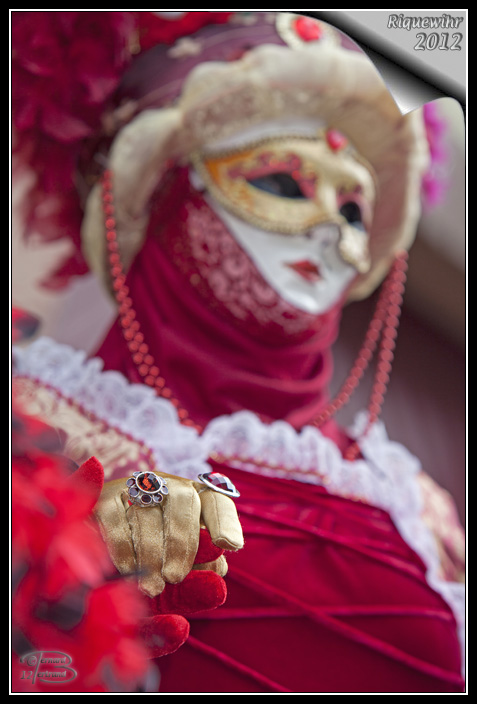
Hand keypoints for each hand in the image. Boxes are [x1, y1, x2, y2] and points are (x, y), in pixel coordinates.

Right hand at [93, 470, 243, 597]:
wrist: (101, 552)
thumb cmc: (155, 566)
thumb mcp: (179, 571)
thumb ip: (200, 575)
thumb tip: (218, 575)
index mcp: (196, 501)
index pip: (217, 501)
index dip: (224, 521)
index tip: (228, 545)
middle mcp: (169, 486)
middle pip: (183, 500)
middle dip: (181, 541)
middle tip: (174, 577)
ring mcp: (137, 488)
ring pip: (148, 509)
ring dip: (150, 551)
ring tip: (152, 587)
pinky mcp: (105, 497)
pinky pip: (115, 516)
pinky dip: (122, 546)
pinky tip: (128, 570)